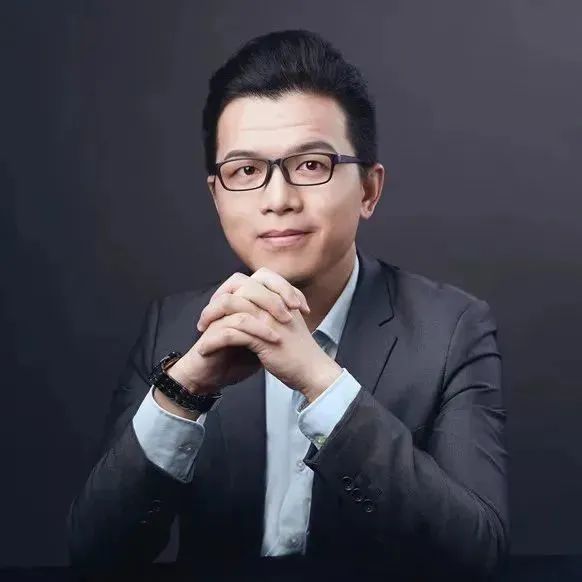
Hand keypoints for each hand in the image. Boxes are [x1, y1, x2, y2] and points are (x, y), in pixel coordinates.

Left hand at [194, 267, 341, 399]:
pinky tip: (205, 350)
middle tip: (205, 317)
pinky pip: (230, 333)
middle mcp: (274, 303)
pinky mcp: (263, 339)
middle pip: (237, 286)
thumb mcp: (288, 322)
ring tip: (201, 330)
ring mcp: (269, 319)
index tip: (221, 302)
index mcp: (282, 297)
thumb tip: (250, 305)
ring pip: (230, 305)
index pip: (254, 278)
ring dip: (210, 317)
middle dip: (216, 299)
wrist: (313, 371)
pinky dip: (213, 341)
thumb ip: (272, 310)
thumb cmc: (300, 351)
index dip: (233, 287)